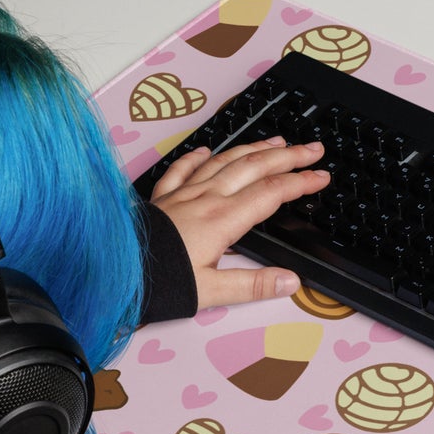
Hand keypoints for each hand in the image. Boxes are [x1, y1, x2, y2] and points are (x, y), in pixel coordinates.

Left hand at [149, 136, 330, 309]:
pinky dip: (198, 156)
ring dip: (254, 149)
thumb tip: (291, 281)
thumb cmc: (159, 283)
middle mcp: (205, 200)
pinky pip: (182, 169)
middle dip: (288, 156)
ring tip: (277, 141)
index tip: (321, 176)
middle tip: (313, 148)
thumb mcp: (211, 292)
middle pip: (254, 168)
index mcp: (222, 220)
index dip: (300, 182)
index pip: (271, 193)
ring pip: (224, 161)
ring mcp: (183, 195)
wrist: (112, 273)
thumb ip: (253, 285)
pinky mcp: (162, 199)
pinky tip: (207, 149)